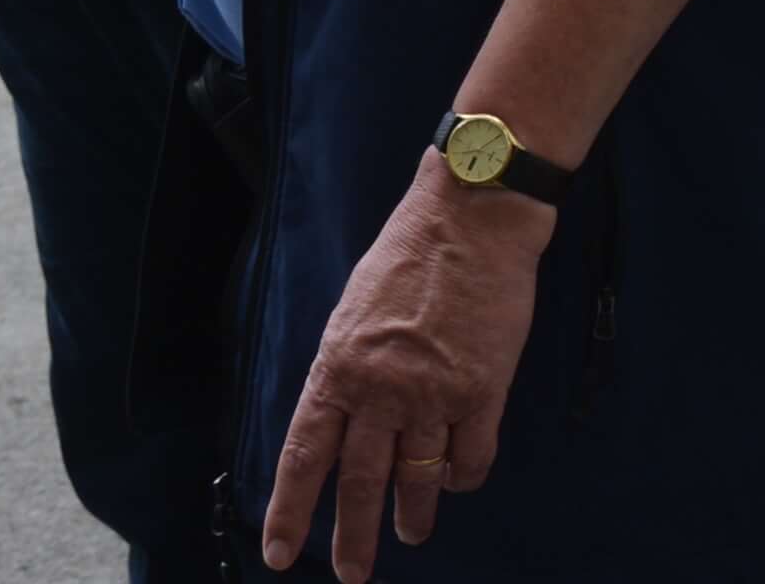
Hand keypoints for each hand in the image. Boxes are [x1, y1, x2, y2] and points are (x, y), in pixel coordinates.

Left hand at [264, 153, 550, 577]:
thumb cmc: (410, 254)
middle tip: (352, 575)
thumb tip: (345, 419)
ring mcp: (434, 394)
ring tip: (414, 534)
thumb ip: (347, 370)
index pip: (305, 457)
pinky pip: (471, 457)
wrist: (475, 216)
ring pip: (418, 480)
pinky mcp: (483, 389)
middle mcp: (381, 391)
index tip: (281, 554)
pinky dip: (463, 477)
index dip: (290, 510)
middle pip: (361, 483)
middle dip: (353, 536)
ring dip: (415, 515)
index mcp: (338, 369)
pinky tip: (459, 481)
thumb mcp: (353, 311)